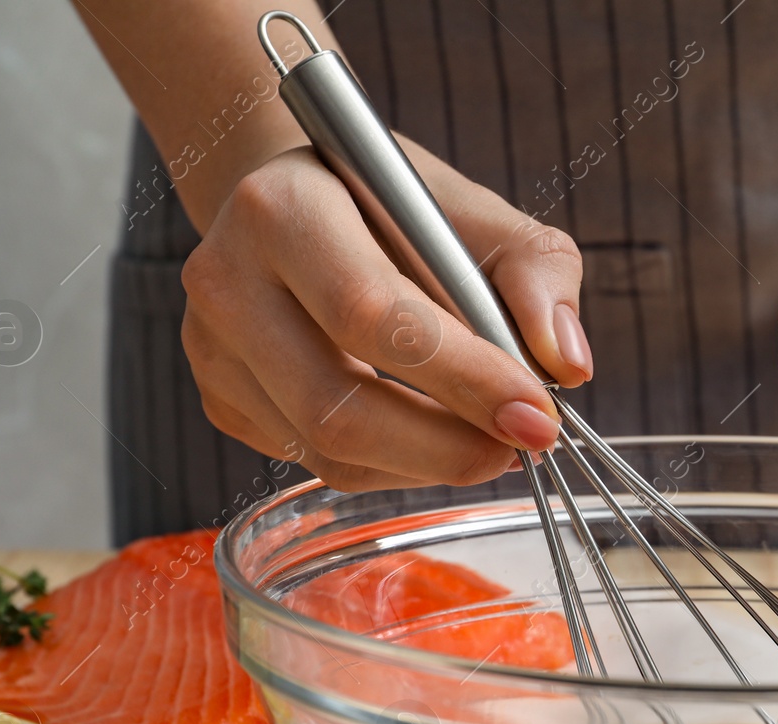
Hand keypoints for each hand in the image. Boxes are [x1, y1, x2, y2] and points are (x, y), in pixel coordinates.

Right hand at [180, 143, 592, 490]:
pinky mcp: (220, 400)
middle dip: (446, 445)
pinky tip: (426, 434)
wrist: (299, 203)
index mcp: (283, 209)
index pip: (372, 313)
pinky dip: (389, 467)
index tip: (537, 414)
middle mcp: (226, 280)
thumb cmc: (394, 210)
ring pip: (326, 451)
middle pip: (338, 406)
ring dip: (425, 463)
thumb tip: (566, 365)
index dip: (463, 378)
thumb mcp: (478, 213)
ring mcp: (210, 349)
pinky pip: (313, 465)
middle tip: (518, 446)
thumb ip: (537, 273)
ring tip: (484, 438)